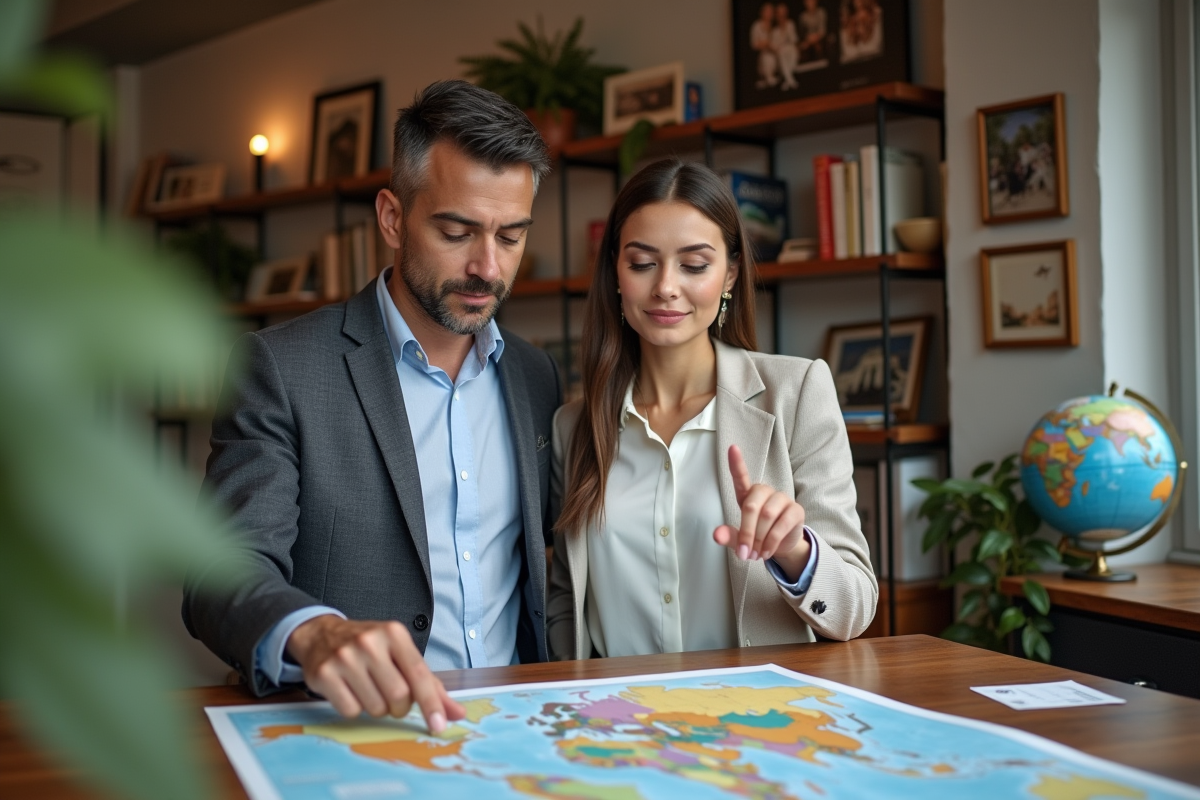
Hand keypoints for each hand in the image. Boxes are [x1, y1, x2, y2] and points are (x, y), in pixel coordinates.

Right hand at [286, 616, 464, 732]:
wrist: (321, 634)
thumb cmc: (370, 648)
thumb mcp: (400, 654)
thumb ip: (430, 684)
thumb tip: (456, 713)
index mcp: (394, 633)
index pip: (419, 674)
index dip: (431, 703)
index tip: (439, 725)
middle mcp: (370, 642)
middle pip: (399, 696)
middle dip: (399, 707)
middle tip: (391, 696)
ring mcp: (345, 657)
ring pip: (375, 708)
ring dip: (377, 708)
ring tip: (369, 689)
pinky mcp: (324, 674)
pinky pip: (350, 711)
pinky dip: (354, 709)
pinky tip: (350, 690)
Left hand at [713, 444, 810, 581]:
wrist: (781, 547)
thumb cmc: (757, 537)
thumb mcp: (740, 539)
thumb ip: (729, 536)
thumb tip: (716, 535)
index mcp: (748, 495)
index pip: (741, 477)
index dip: (736, 463)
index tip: (732, 448)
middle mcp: (765, 492)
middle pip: (751, 506)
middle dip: (746, 532)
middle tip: (744, 553)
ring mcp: (782, 499)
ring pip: (767, 516)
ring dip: (759, 539)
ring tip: (756, 554)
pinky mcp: (796, 510)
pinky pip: (782, 525)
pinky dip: (771, 542)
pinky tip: (767, 552)